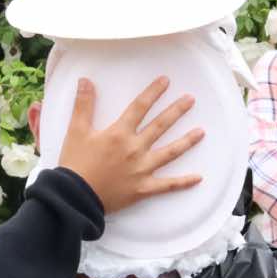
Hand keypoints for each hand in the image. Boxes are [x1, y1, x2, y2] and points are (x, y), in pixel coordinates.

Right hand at [55, 77, 204, 214]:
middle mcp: (135, 148)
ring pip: (170, 152)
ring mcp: (142, 169)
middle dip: (176, 111)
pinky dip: (183, 183)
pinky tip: (198, 178)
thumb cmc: (75, 164)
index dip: (153, 92)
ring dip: (186, 141)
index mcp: (119, 133)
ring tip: (201, 132)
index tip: (166, 81)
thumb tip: (85, 81)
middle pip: (160, 126)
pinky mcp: (143, 188)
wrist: (75, 197)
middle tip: (191, 100)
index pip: (139, 107)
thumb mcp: (76, 131)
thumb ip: (83, 105)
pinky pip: (167, 185)